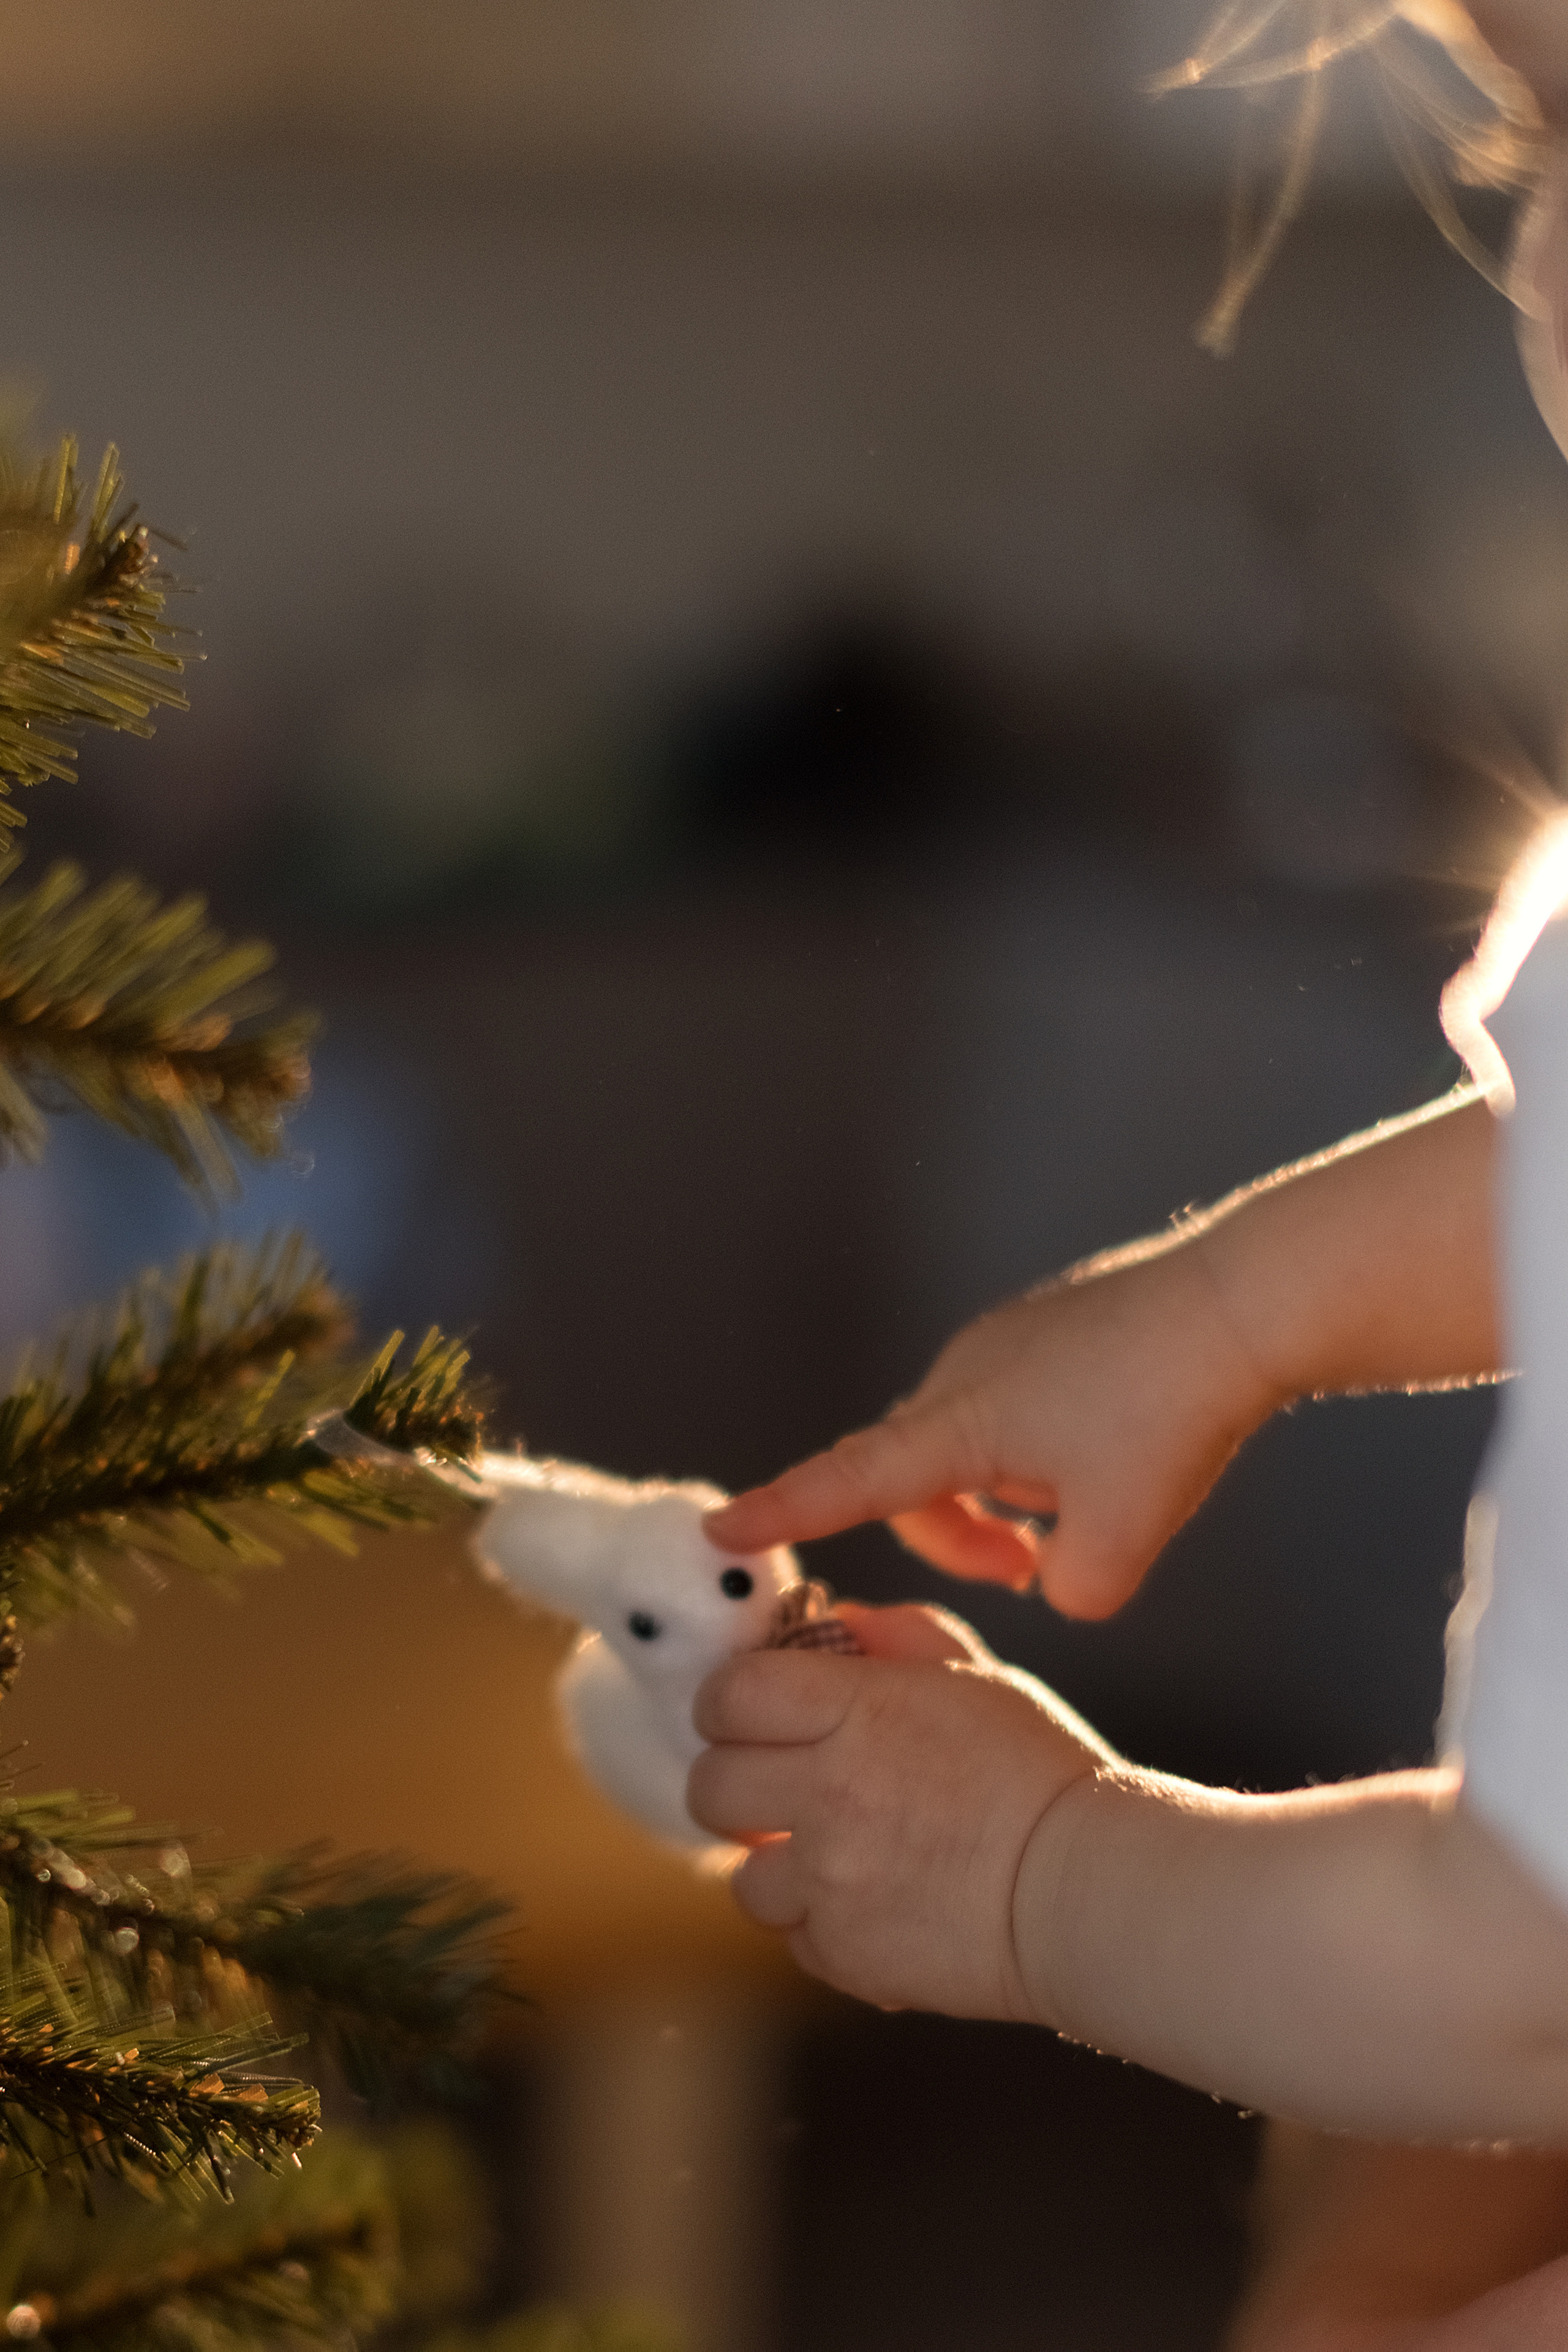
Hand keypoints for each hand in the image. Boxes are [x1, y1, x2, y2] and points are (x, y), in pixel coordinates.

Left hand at [687, 1602, 1116, 2018]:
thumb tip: (836, 1621)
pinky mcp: (845, 1954)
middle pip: (711, 1785)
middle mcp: (829, 1793)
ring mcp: (831, 1880)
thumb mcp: (980, 1678)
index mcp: (859, 1711)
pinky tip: (875, 1904)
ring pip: (742, 1875)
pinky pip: (794, 1937)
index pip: (730, 1694)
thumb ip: (901, 1636)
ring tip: (835, 1856)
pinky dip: (822, 1924)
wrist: (1092, 1892)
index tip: (747, 1714)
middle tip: (776, 1786)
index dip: (727, 1703)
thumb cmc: (1042, 1774)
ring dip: (777, 1865)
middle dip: (736, 1782)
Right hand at [707, 1232, 1278, 1618]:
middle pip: (917, 1477)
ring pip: (974, 1442)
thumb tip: (1058, 1580)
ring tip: (1089, 1512)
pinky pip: (1018, 1403)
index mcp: (960, 1425)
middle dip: (957, 1536)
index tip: (720, 1530)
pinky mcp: (1049, 1326)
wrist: (1240, 1306)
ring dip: (1008, 1494)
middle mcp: (964, 1373)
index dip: (782, 1513)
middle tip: (1027, 1570)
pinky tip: (1117, 1453)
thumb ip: (1068, 1592)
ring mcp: (1005, 1342)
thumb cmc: (1173, 1415)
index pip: (847, 1482)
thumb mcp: (1121, 1547)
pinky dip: (1044, 1450)